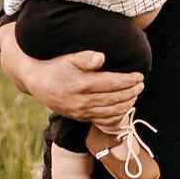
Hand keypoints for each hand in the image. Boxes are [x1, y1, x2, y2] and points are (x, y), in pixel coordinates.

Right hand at [0, 23, 142, 130]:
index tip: (139, 76)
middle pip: (115, 99)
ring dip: (127, 104)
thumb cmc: (56, 66)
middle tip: (141, 84)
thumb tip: (102, 58)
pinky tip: (124, 108)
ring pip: (111, 112)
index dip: (128, 80)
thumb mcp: (69, 58)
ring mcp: (81, 112)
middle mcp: (82, 101)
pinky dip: (117, 116)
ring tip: (135, 95)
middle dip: (131, 92)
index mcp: (81, 85)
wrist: (38, 83)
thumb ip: (86, 58)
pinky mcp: (80, 118)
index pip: (112, 83)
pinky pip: (103, 121)